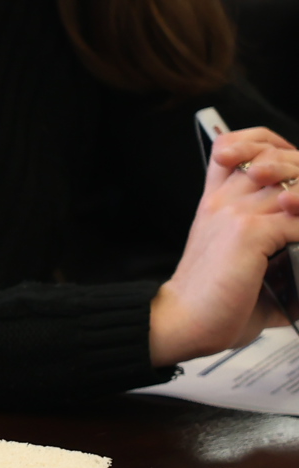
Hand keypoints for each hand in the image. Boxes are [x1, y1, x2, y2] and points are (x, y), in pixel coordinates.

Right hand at [150, 126, 298, 363]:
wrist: (181, 322)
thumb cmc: (210, 301)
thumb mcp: (237, 259)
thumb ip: (272, 247)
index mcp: (215, 203)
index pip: (236, 146)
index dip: (267, 145)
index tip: (289, 168)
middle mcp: (222, 200)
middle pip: (272, 156)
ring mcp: (234, 213)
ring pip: (292, 183)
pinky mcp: (248, 232)